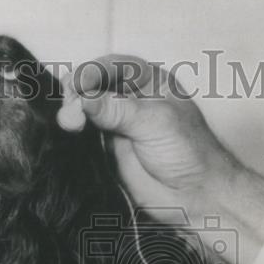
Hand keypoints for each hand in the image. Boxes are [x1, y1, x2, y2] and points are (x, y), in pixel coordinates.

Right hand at [59, 55, 263, 263]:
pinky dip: (73, 135)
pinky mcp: (107, 150)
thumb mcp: (154, 122)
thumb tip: (82, 99)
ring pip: (84, 111)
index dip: (91, 73)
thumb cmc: (188, 152)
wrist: (195, 196)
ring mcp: (116, 124)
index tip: (76, 86)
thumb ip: (117, 110)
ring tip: (68, 125)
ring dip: (72, 115)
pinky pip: (84, 137)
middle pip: (92, 86)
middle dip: (77, 94)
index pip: (111, 67)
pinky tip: (68, 135)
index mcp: (148, 80)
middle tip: (70, 112)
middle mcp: (130, 98)